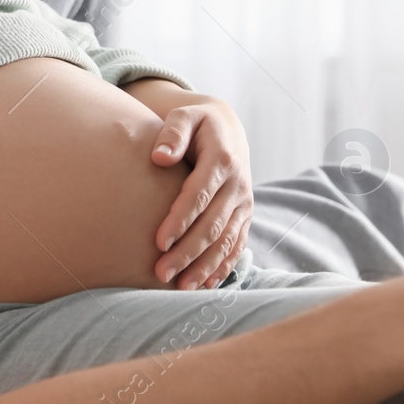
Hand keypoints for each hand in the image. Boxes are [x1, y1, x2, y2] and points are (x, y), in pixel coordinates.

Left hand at [149, 101, 252, 289]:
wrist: (227, 129)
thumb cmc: (196, 123)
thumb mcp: (185, 116)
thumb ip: (172, 133)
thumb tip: (159, 157)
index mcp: (222, 160)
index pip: (200, 195)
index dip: (181, 219)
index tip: (158, 241)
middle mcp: (238, 185)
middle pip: (212, 225)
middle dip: (188, 252)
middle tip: (160, 273)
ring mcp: (244, 203)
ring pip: (226, 241)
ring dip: (204, 266)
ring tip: (180, 287)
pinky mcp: (245, 216)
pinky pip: (236, 245)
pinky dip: (222, 267)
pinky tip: (204, 285)